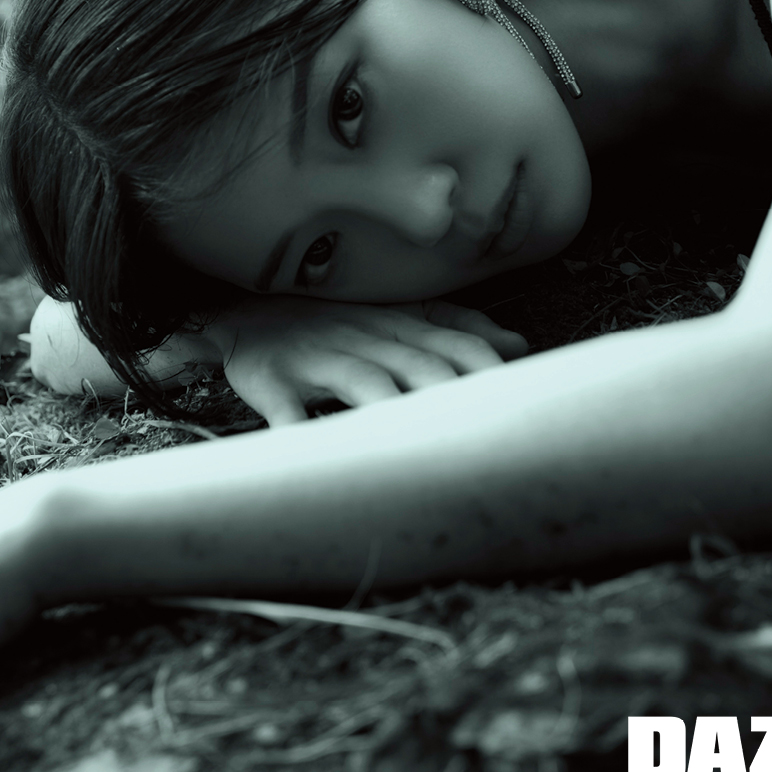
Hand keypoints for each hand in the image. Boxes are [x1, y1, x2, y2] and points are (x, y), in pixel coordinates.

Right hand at [205, 296, 527, 426]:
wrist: (246, 314)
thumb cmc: (335, 322)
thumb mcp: (398, 315)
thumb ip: (456, 328)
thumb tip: (518, 345)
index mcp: (398, 326)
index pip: (455, 344)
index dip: (487, 370)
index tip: (525, 401)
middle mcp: (365, 337)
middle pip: (419, 366)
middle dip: (453, 395)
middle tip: (484, 433)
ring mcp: (319, 356)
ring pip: (363, 381)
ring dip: (389, 407)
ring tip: (413, 445)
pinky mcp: (273, 378)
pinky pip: (286, 407)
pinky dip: (297, 431)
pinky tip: (310, 457)